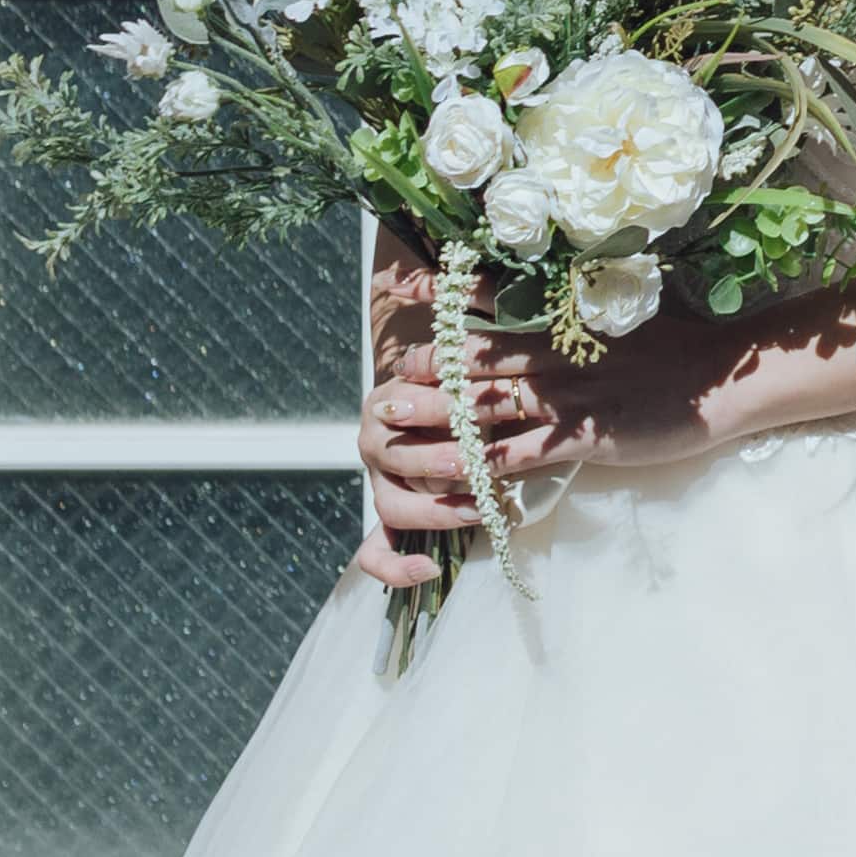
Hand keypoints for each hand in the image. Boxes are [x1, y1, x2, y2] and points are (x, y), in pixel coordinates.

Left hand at [357, 295, 755, 582]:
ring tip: (392, 425)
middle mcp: (557, 352)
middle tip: (382, 382)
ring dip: (434, 417)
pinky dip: (481, 468)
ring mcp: (568, 395)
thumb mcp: (625, 310)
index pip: (493, 298)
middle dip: (424, 369)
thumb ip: (577, 304)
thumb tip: (539, 293)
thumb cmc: (679, 344)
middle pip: (475, 358)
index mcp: (564, 317)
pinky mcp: (583, 437)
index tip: (398, 287)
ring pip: (485, 407)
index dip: (442, 293)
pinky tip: (449, 478)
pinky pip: (519, 456)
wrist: (725, 378)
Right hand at [357, 344, 556, 586]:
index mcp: (389, 397)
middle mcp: (376, 441)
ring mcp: (381, 484)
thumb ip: (463, 332)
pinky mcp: (389, 518)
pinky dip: (396, 568)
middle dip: (440, 460)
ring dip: (436, 511)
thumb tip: (435, 285)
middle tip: (477, 462)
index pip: (401, 405)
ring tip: (480, 509)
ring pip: (393, 507)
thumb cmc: (478, 383)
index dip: (437, 409)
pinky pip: (375, 554)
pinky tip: (429, 571)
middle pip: (399, 459)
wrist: (466, 411)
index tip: (475, 409)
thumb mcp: (471, 357)